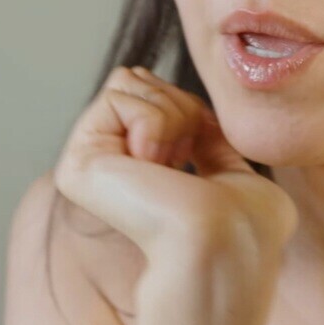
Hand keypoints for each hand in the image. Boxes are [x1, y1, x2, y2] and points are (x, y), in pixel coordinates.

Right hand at [53, 66, 298, 277]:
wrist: (229, 245)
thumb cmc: (246, 226)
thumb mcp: (235, 174)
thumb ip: (211, 146)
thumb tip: (200, 120)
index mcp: (139, 173)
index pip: (157, 94)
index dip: (192, 111)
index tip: (202, 152)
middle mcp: (106, 170)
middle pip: (139, 78)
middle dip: (178, 106)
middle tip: (185, 159)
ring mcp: (87, 167)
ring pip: (127, 80)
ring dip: (169, 116)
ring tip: (171, 167)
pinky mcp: (77, 165)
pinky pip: (117, 97)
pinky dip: (153, 123)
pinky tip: (155, 168)